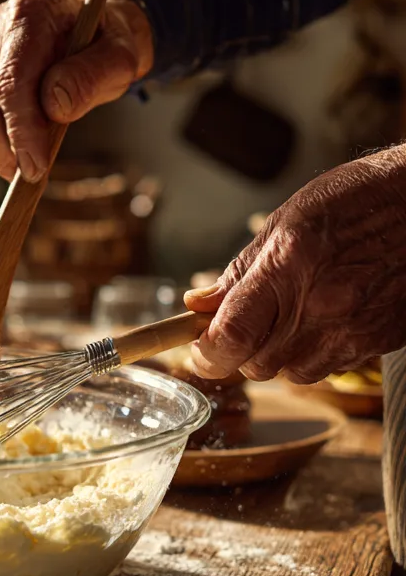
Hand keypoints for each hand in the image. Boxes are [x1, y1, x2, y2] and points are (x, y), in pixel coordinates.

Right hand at [0, 0, 152, 180]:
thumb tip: (54, 107)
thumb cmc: (104, 43)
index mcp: (27, 16)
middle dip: (4, 148)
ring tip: (25, 168)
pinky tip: (14, 153)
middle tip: (31, 177)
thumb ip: (91, 77)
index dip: (21, 129)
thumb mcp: (118, 57)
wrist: (89, 27)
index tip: (36, 166)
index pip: (11, 82)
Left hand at [184, 146, 405, 382]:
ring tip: (293, 315)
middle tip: (249, 323)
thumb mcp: (284, 223)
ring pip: (291, 374)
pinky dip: (315, 353)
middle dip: (242, 352)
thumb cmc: (356, 201)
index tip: (198, 348)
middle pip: (256, 366)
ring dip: (279, 355)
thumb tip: (199, 304)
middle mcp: (320, 307)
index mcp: (287, 269)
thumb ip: (239, 272)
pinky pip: (329, 368)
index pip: (230, 338)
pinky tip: (325, 318)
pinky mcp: (377, 341)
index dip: (206, 354)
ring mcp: (352, 329)